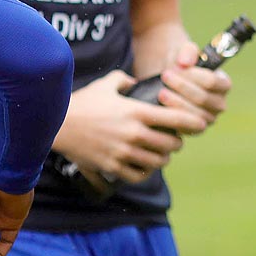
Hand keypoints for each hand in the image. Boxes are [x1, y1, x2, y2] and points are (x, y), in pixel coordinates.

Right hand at [51, 71, 202, 184]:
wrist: (54, 124)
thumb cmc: (82, 102)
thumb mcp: (106, 84)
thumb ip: (126, 80)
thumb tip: (136, 82)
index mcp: (137, 112)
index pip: (177, 120)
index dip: (194, 123)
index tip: (201, 124)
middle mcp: (134, 133)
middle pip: (172, 145)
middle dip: (176, 142)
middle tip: (174, 140)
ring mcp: (123, 152)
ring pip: (159, 162)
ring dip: (163, 158)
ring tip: (160, 153)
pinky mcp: (111, 166)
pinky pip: (139, 175)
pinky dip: (146, 171)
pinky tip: (144, 165)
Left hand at [154, 41, 231, 126]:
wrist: (168, 81)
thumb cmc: (180, 65)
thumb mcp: (184, 52)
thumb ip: (188, 51)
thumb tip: (185, 62)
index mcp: (224, 84)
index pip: (212, 82)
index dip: (193, 75)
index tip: (174, 67)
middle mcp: (220, 104)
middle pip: (203, 98)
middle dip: (182, 87)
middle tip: (164, 76)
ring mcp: (208, 119)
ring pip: (194, 114)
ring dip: (176, 102)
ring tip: (161, 92)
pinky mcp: (194, 130)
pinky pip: (185, 127)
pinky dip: (172, 117)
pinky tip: (160, 107)